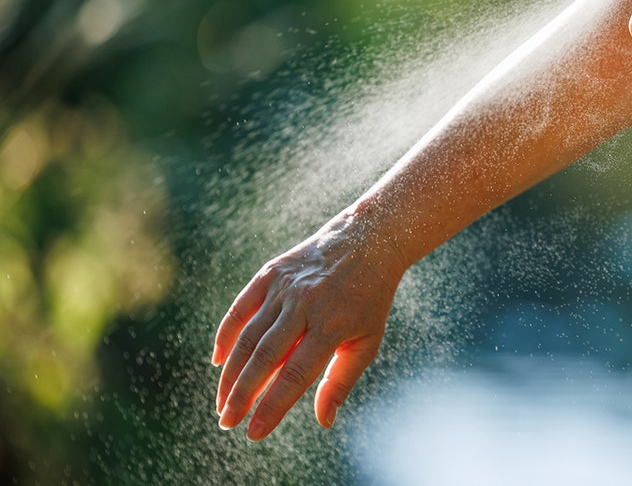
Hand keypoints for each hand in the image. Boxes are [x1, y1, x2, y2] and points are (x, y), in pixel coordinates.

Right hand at [212, 209, 404, 439]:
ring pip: (248, 336)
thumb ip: (341, 381)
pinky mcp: (271, 273)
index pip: (295, 375)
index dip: (272, 406)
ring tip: (222, 402)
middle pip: (265, 357)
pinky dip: (225, 334)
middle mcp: (305, 305)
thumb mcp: (367, 341)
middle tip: (227, 422)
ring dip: (230, 373)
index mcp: (332, 325)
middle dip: (242, 395)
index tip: (253, 433)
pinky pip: (240, 308)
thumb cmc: (369, 300)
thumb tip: (324, 421)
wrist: (366, 242)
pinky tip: (218, 361)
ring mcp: (285, 287)